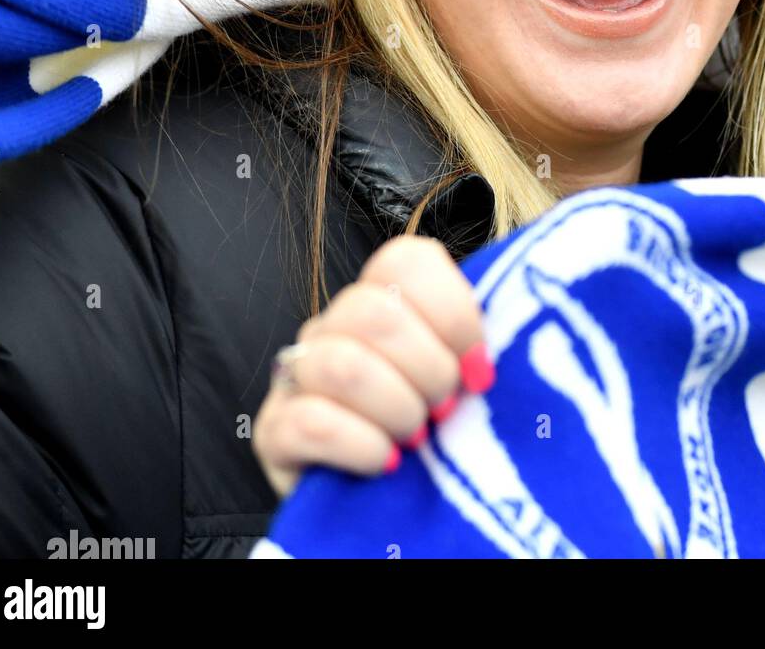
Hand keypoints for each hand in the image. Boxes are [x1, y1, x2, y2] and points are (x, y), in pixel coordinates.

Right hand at [252, 236, 494, 497]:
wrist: (367, 502)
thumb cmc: (425, 430)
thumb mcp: (453, 381)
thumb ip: (469, 351)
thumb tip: (490, 360)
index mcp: (379, 298)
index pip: (406, 262)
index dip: (453, 313)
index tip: (479, 370)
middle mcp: (333, 325)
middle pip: (376, 313)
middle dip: (429, 370)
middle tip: (446, 411)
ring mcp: (297, 374)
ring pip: (343, 365)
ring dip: (396, 408)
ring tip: (416, 440)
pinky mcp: (273, 431)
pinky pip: (312, 423)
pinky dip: (362, 445)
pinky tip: (386, 463)